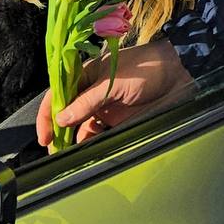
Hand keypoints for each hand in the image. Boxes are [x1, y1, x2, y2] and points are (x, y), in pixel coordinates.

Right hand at [36, 40, 194, 148]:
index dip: (47, 113)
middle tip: (53, 150)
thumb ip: (86, 101)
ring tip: (66, 155)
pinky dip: (90, 141)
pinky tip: (85, 150)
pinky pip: (97, 132)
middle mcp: (91, 90)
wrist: (178, 72)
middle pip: (66, 112)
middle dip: (58, 130)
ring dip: (73, 139)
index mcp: (86, 74)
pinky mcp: (117, 117)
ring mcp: (104, 104)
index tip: (44, 135)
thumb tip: (61, 118)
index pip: (58, 93)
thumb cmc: (145, 68)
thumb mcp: (112, 83)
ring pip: (80, 125)